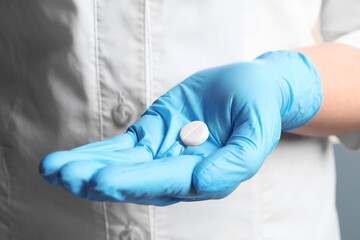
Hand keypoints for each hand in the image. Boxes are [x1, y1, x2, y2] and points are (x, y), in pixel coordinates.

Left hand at [39, 51, 321, 205]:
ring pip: (122, 165)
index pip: (166, 182)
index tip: (102, 179)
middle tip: (65, 176)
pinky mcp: (152, 135)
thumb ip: (237, 162)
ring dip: (89, 167)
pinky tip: (72, 158)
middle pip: (136, 179)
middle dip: (99, 179)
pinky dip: (96, 152)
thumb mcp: (258, 132)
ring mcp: (163, 153)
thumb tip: (202, 183)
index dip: (135, 181)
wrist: (250, 88)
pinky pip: (121, 147)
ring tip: (55, 169)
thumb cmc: (256, 109)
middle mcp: (180, 170)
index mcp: (207, 175)